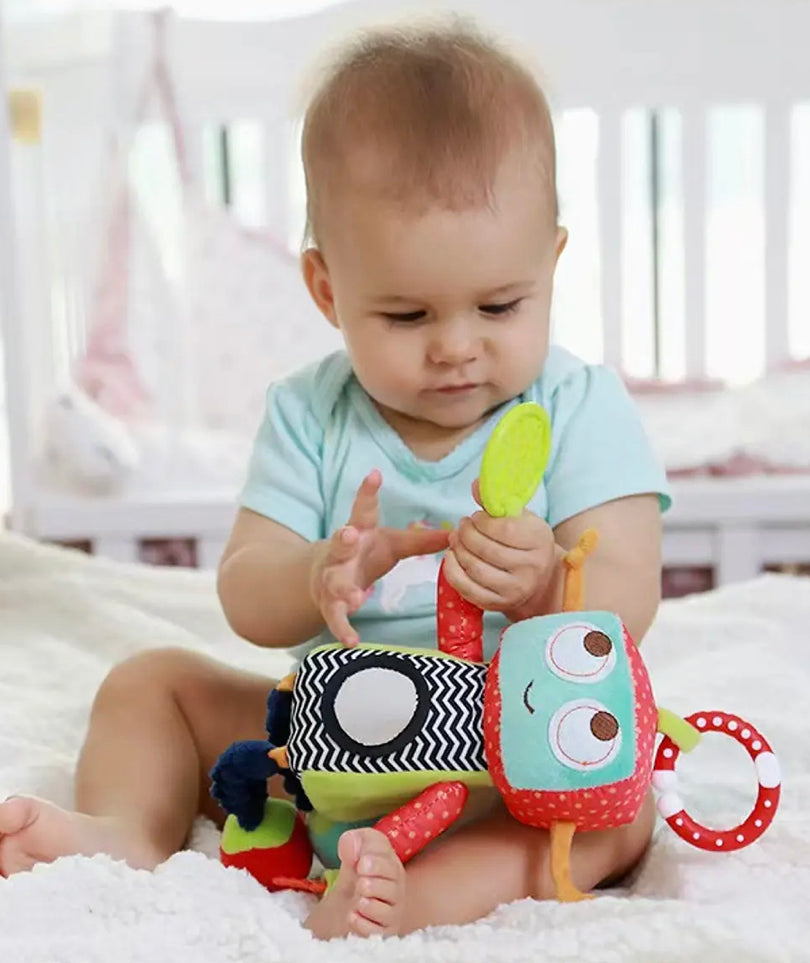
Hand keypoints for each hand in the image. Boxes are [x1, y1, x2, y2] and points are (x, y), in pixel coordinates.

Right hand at [310, 470, 449, 644]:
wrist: (323, 578)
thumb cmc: (364, 554)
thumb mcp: (392, 545)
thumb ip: (421, 541)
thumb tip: (456, 533)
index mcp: (359, 532)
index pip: (362, 509)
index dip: (368, 492)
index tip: (375, 474)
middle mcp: (342, 553)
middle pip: (339, 543)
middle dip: (342, 539)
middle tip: (348, 533)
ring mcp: (332, 579)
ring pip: (334, 582)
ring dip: (343, 589)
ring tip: (354, 596)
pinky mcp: (329, 604)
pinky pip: (335, 618)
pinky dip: (343, 629)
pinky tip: (352, 641)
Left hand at [443, 480, 557, 619]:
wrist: (540, 580)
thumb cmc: (525, 543)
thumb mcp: (519, 518)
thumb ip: (497, 501)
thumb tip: (476, 485)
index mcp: (539, 540)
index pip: (503, 529)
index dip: (482, 521)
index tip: (476, 517)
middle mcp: (531, 567)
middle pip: (486, 549)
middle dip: (466, 534)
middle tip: (461, 526)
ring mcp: (515, 589)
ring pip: (475, 568)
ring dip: (458, 550)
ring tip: (456, 539)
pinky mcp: (499, 604)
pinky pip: (468, 589)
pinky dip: (453, 571)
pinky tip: (451, 558)